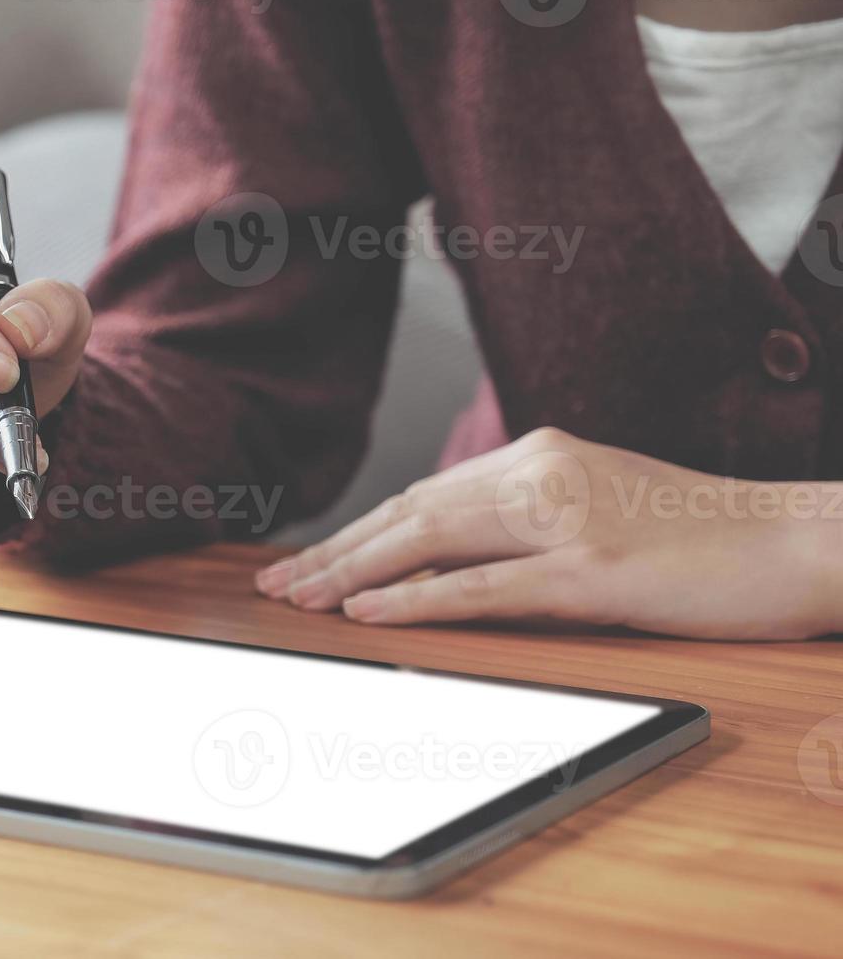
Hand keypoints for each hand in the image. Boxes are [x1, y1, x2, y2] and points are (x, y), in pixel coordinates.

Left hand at [256, 428, 842, 640]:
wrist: (793, 541)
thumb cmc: (695, 536)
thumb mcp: (595, 508)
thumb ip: (522, 519)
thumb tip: (440, 557)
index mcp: (539, 454)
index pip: (421, 495)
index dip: (356, 531)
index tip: (305, 561)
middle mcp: (542, 473)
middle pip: (408, 513)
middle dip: (334, 552)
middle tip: (275, 585)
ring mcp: (567, 519)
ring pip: (429, 542)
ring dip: (352, 573)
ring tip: (298, 599)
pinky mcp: (592, 570)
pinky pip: (482, 587)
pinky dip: (415, 599)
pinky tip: (366, 611)